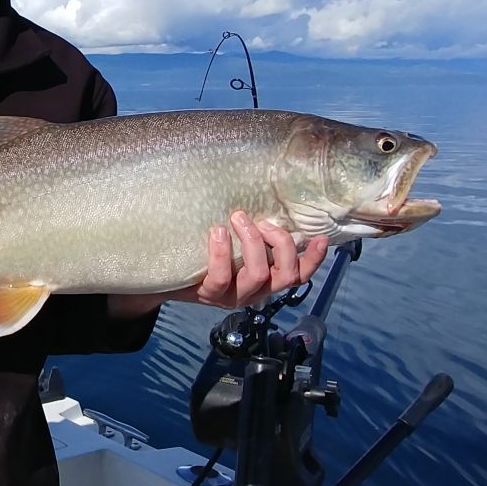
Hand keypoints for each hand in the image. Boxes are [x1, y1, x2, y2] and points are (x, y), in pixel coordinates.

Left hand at [108, 212, 329, 318]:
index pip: (301, 274)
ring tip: (238, 218)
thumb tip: (269, 190)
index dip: (314, 259)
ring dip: (252, 244)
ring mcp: (234, 295)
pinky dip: (221, 254)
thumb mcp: (234, 238)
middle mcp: (256, 290)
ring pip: (258, 276)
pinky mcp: (210, 295)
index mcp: (268, 277)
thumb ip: (255, 225)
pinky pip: (221, 280)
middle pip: (286, 275)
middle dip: (279, 243)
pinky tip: (216, 232)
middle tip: (261, 219)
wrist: (167, 272)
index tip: (319, 236)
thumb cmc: (206, 248)